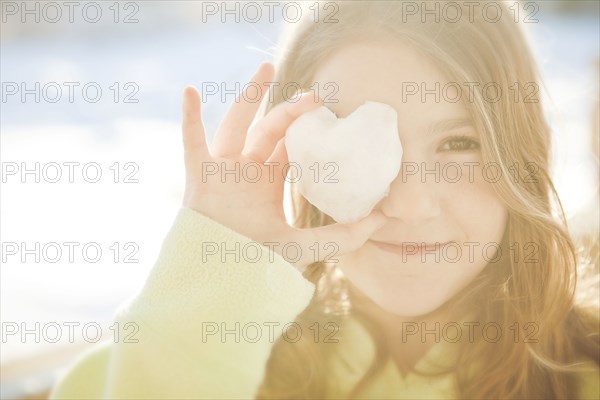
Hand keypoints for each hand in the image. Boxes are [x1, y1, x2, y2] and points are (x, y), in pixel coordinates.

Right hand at [180, 62, 386, 270]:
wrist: (222, 279)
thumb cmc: (260, 263)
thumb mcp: (307, 246)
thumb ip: (345, 235)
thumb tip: (387, 219)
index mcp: (270, 182)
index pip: (291, 147)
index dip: (309, 129)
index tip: (330, 111)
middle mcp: (247, 171)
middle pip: (268, 130)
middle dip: (290, 111)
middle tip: (314, 95)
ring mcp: (223, 170)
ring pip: (236, 125)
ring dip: (248, 96)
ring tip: (267, 68)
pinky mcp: (199, 175)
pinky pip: (191, 141)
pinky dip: (189, 117)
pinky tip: (190, 91)